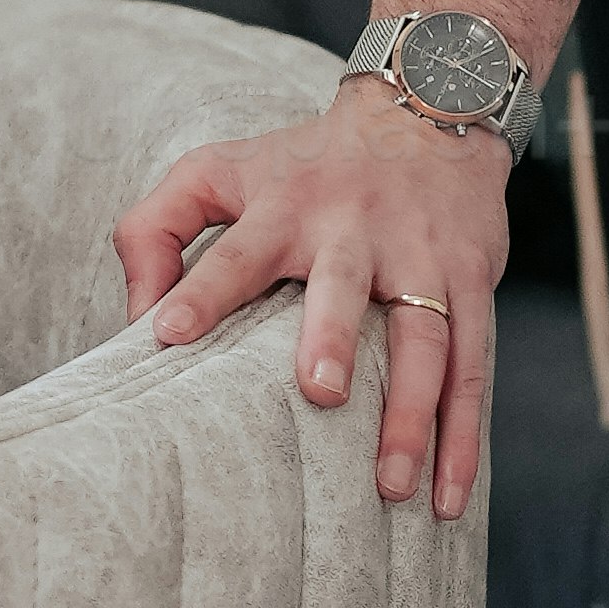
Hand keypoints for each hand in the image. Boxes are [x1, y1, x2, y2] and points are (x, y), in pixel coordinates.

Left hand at [112, 87, 510, 524]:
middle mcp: (354, 230)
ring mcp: (420, 256)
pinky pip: (473, 363)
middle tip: (320, 392)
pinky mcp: (471, 278)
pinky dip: (465, 433)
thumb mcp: (217, 170)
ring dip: (413, 412)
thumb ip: (155, 229)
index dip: (201, 289)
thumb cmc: (302, 164)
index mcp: (284, 208)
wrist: (425, 112)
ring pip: (424, 338)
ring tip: (390, 483)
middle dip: (334, 335)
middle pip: (344, 285)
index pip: (235, 251)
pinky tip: (448, 495)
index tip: (166, 335)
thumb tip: (135, 316)